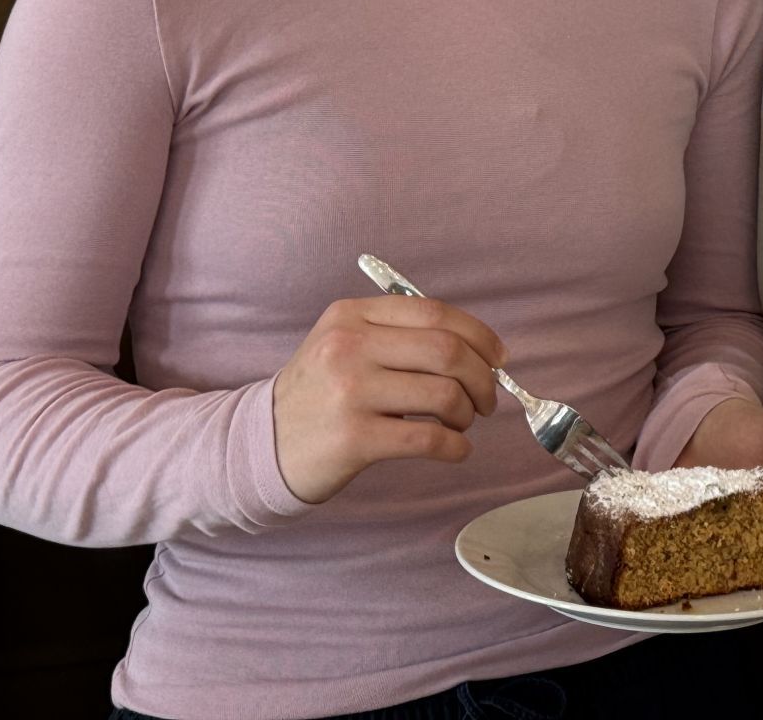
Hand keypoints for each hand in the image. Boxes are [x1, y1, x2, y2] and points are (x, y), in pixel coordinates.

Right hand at [271, 296, 505, 503]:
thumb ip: (400, 336)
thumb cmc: (320, 394)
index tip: (498, 358)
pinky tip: (455, 450)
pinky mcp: (353, 439)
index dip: (479, 335)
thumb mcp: (344, 344)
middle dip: (483, 377)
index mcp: (352, 315)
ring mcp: (349, 392)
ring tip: (461, 424)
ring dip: (467, 414)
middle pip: (447, 351)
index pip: (434, 312)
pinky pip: (427, 439)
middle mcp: (348, 346)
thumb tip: (481, 351)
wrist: (264, 444)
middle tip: (487, 399)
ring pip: (443, 395)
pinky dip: (455, 446)